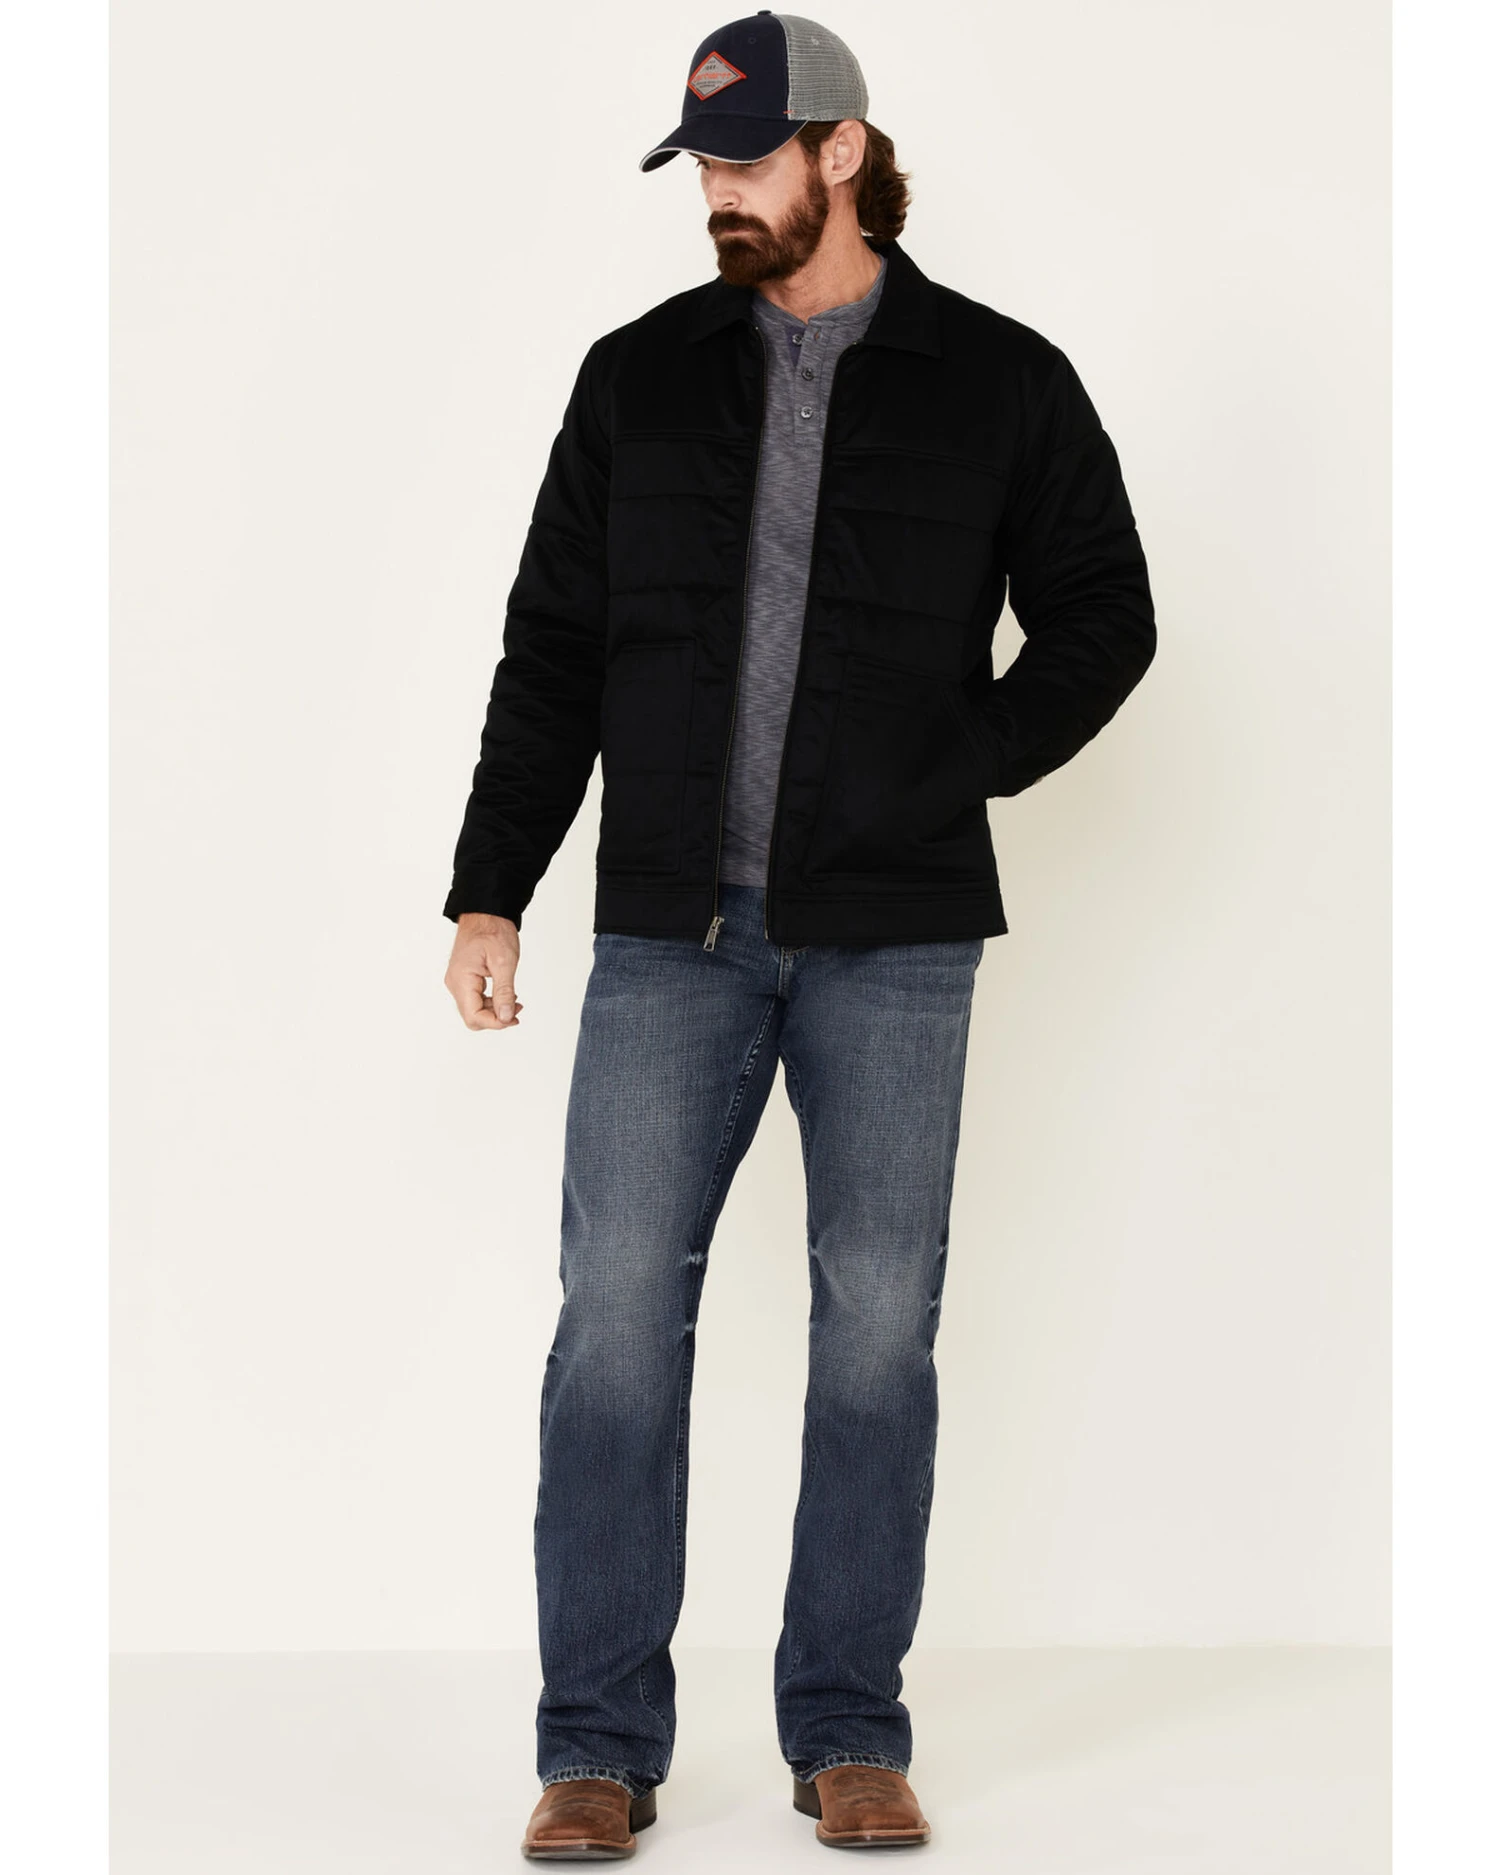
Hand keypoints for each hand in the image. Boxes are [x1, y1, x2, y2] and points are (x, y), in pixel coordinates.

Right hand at [445, 913, 523, 1030]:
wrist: (485, 913)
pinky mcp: (464, 978)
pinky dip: (491, 1002)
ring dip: (494, 1011)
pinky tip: (505, 996)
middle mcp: (455, 983)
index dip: (495, 1023)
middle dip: (495, 1018)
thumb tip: (505, 1017)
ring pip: (474, 1010)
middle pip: (472, 1017)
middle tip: (516, 1012)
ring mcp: (458, 981)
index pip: (474, 1017)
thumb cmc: (492, 930)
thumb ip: (504, 992)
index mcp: (461, 980)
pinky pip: (475, 999)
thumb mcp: (504, 962)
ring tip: (514, 1002)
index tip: (513, 1018)